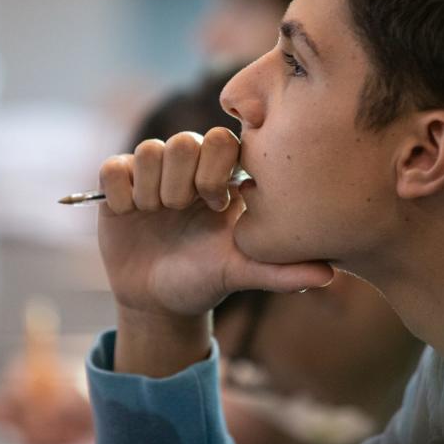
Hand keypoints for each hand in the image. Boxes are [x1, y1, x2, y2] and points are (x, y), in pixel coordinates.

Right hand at [98, 127, 332, 318]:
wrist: (158, 303)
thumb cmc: (206, 281)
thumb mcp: (241, 273)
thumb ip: (282, 271)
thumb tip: (330, 274)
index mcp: (220, 178)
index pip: (221, 139)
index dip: (215, 167)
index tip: (218, 203)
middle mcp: (186, 170)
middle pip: (182, 141)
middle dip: (181, 181)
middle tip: (182, 211)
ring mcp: (151, 176)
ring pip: (148, 150)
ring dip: (151, 188)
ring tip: (156, 216)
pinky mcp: (118, 188)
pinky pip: (112, 168)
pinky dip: (120, 192)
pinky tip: (130, 214)